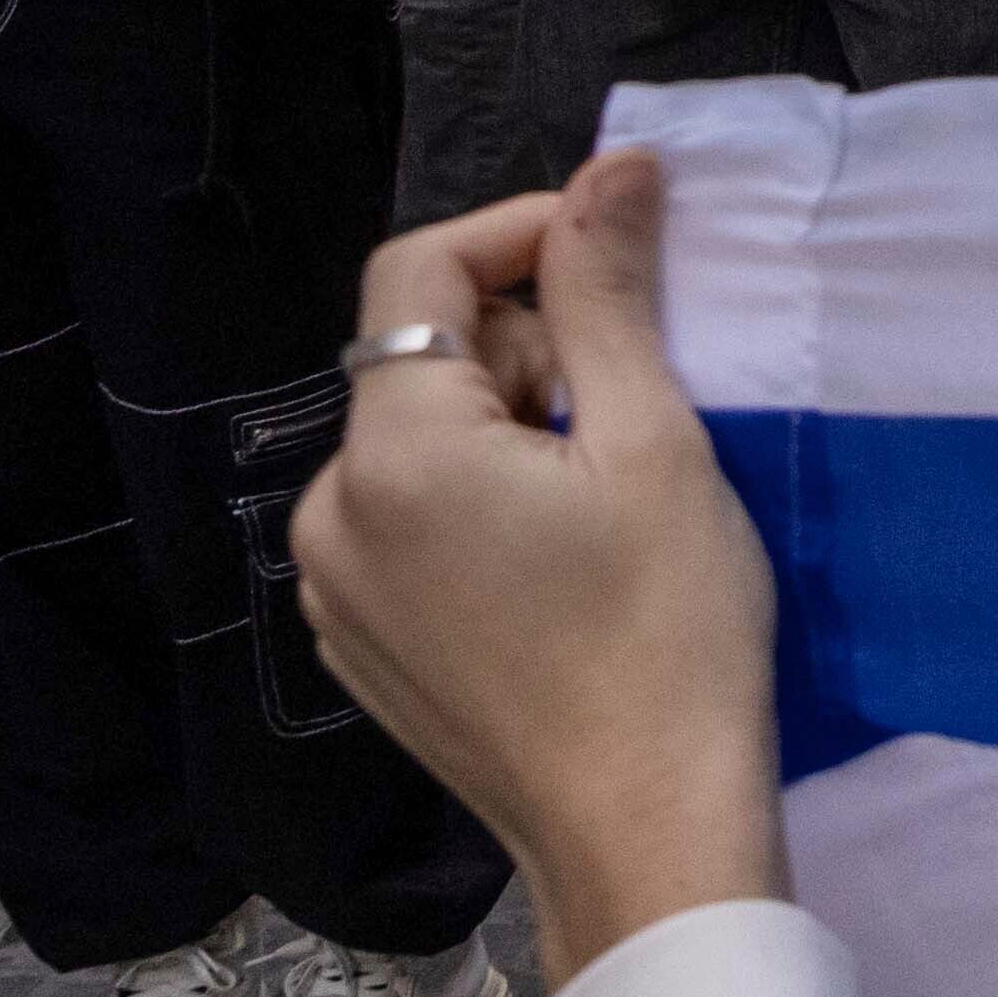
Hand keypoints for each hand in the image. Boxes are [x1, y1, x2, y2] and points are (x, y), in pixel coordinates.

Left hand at [291, 157, 788, 983]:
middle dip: (527, 345)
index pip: (416, 271)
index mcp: (391, 455)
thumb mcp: (653, 441)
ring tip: (608, 489)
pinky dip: (481, 504)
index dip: (521, 232)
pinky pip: (408, 525)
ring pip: (416, 444)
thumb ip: (609, 293)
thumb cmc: (667, 632)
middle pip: (417, 360)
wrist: (645, 827)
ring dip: (507, 426)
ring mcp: (335, 593)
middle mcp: (330, 515)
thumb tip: (612, 169)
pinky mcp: (360, 649)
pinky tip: (565, 561)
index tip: (621, 246)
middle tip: (637, 404)